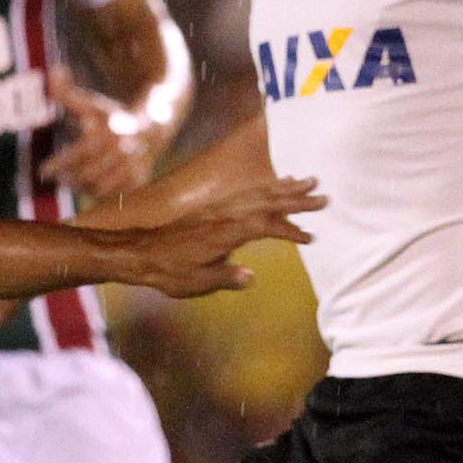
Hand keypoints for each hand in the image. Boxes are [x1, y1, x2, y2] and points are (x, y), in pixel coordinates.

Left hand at [38, 70, 173, 198]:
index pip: (80, 152)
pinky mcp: (137, 180)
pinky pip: (113, 194)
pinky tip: (87, 187)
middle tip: (54, 178)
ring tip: (68, 181)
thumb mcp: (91, 104)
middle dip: (68, 178)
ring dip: (80, 187)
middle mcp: (121, 151)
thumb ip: (68, 93)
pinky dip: (98, 193)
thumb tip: (53, 70)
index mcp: (108, 132)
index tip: (43, 170)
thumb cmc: (113, 117)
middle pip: (88, 174)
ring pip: (100, 187)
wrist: (151, 129)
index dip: (60, 164)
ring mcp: (131, 167)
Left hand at [121, 176, 323, 297]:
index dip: (290, 231)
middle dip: (297, 199)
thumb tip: (251, 278)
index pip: (266, 227)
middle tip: (324, 196)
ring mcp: (219, 209)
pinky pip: (246, 193)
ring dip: (285, 187)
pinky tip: (274, 187)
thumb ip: (225, 278)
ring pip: (258, 193)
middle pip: (268, 202)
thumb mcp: (195, 282)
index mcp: (225, 233)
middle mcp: (225, 215)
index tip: (311, 238)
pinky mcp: (213, 209)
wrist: (137, 252)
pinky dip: (265, 188)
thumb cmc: (166, 270)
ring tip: (308, 179)